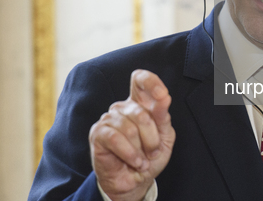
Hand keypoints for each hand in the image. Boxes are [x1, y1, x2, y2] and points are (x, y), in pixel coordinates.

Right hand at [89, 69, 174, 200]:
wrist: (135, 182)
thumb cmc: (149, 156)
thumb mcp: (164, 137)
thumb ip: (163, 116)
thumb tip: (164, 97)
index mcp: (140, 103)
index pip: (140, 80)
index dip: (151, 82)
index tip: (163, 95)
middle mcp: (123, 107)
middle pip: (141, 113)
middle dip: (152, 138)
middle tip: (152, 152)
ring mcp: (108, 118)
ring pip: (129, 128)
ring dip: (140, 149)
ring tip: (141, 159)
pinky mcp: (98, 133)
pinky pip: (115, 138)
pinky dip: (129, 153)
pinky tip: (134, 161)